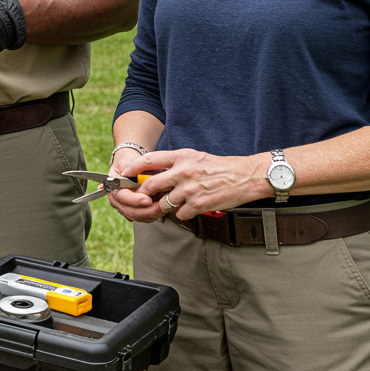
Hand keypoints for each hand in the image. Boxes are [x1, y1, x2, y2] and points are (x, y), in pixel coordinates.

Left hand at [109, 148, 266, 221]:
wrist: (244, 177)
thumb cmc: (219, 167)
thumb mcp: (194, 157)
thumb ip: (175, 163)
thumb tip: (155, 170)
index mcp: (181, 157)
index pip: (149, 160)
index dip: (134, 167)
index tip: (125, 173)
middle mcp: (183, 172)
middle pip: (151, 185)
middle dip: (144, 193)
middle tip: (143, 196)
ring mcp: (189, 190)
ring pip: (163, 202)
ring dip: (164, 205)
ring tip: (174, 202)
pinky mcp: (197, 205)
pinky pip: (179, 214)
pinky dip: (181, 213)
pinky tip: (190, 208)